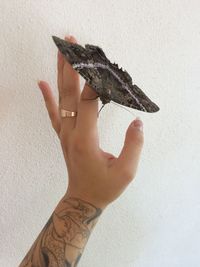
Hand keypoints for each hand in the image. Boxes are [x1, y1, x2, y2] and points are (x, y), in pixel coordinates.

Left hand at [38, 35, 143, 208]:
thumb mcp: (126, 171)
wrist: (82, 198)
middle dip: (71, 68)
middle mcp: (71, 133)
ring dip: (60, 75)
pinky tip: (42, 82)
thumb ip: (133, 146)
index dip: (94, 83)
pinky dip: (47, 97)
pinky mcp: (63, 135)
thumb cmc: (105, 187)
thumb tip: (138, 123)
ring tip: (60, 53)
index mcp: (86, 140)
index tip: (99, 64)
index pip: (88, 103)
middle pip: (69, 94)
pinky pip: (53, 113)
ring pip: (60, 99)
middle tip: (72, 45)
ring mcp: (64, 133)